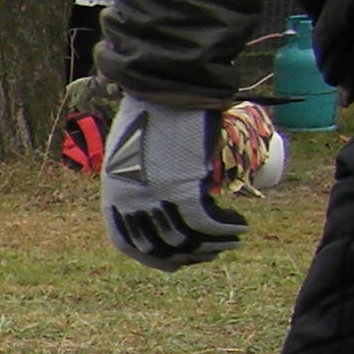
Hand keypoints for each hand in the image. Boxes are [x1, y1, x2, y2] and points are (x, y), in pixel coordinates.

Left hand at [102, 93, 248, 270]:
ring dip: (215, 245)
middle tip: (213, 251)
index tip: (178, 261)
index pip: (130, 245)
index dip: (156, 258)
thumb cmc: (148, 116)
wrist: (162, 91)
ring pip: (189, 238)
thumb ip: (135, 183)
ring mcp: (157, 198)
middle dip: (191, 254)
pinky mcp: (184, 188)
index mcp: (114, 197)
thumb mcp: (128, 156)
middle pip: (164, 246)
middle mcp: (132, 204)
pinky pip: (208, 222)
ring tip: (231, 238)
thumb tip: (156, 202)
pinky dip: (227, 229)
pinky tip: (239, 226)